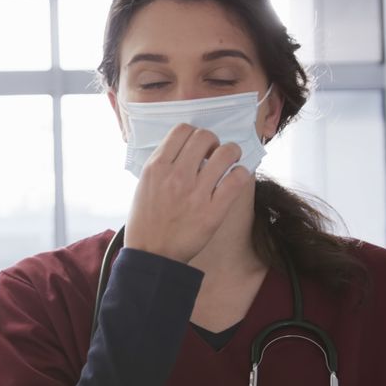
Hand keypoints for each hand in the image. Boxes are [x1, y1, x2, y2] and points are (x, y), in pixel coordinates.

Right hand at [125, 123, 250, 263]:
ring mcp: (196, 192)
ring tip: (230, 162)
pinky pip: (237, 179)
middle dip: (213, 142)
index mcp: (156, 167)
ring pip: (226, 152)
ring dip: (231, 153)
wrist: (152, 255)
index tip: (198, 146)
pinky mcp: (213, 210)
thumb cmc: (146, 222)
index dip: (194, 134)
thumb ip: (163, 165)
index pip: (182, 130)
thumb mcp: (144, 185)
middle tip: (214, 154)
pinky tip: (235, 179)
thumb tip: (185, 149)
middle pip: (205, 136)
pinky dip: (241, 174)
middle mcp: (176, 175)